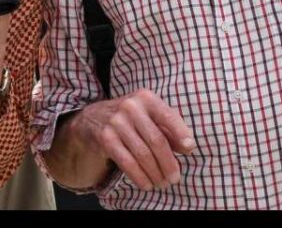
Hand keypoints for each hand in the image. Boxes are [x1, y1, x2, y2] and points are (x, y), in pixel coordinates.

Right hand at [72, 90, 195, 190]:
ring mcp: (116, 122)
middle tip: (174, 178)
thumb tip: (187, 147)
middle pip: (156, 140)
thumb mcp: (150, 114)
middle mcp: (130, 107)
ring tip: (162, 183)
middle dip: (168, 163)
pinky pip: (126, 162)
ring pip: (142, 154)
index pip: (167, 116)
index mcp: (145, 98)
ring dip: (155, 173)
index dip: (180, 133)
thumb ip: (170, 128)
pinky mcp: (105, 137)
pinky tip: (146, 184)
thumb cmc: (131, 118)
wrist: (93, 118)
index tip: (189, 149)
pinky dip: (139, 176)